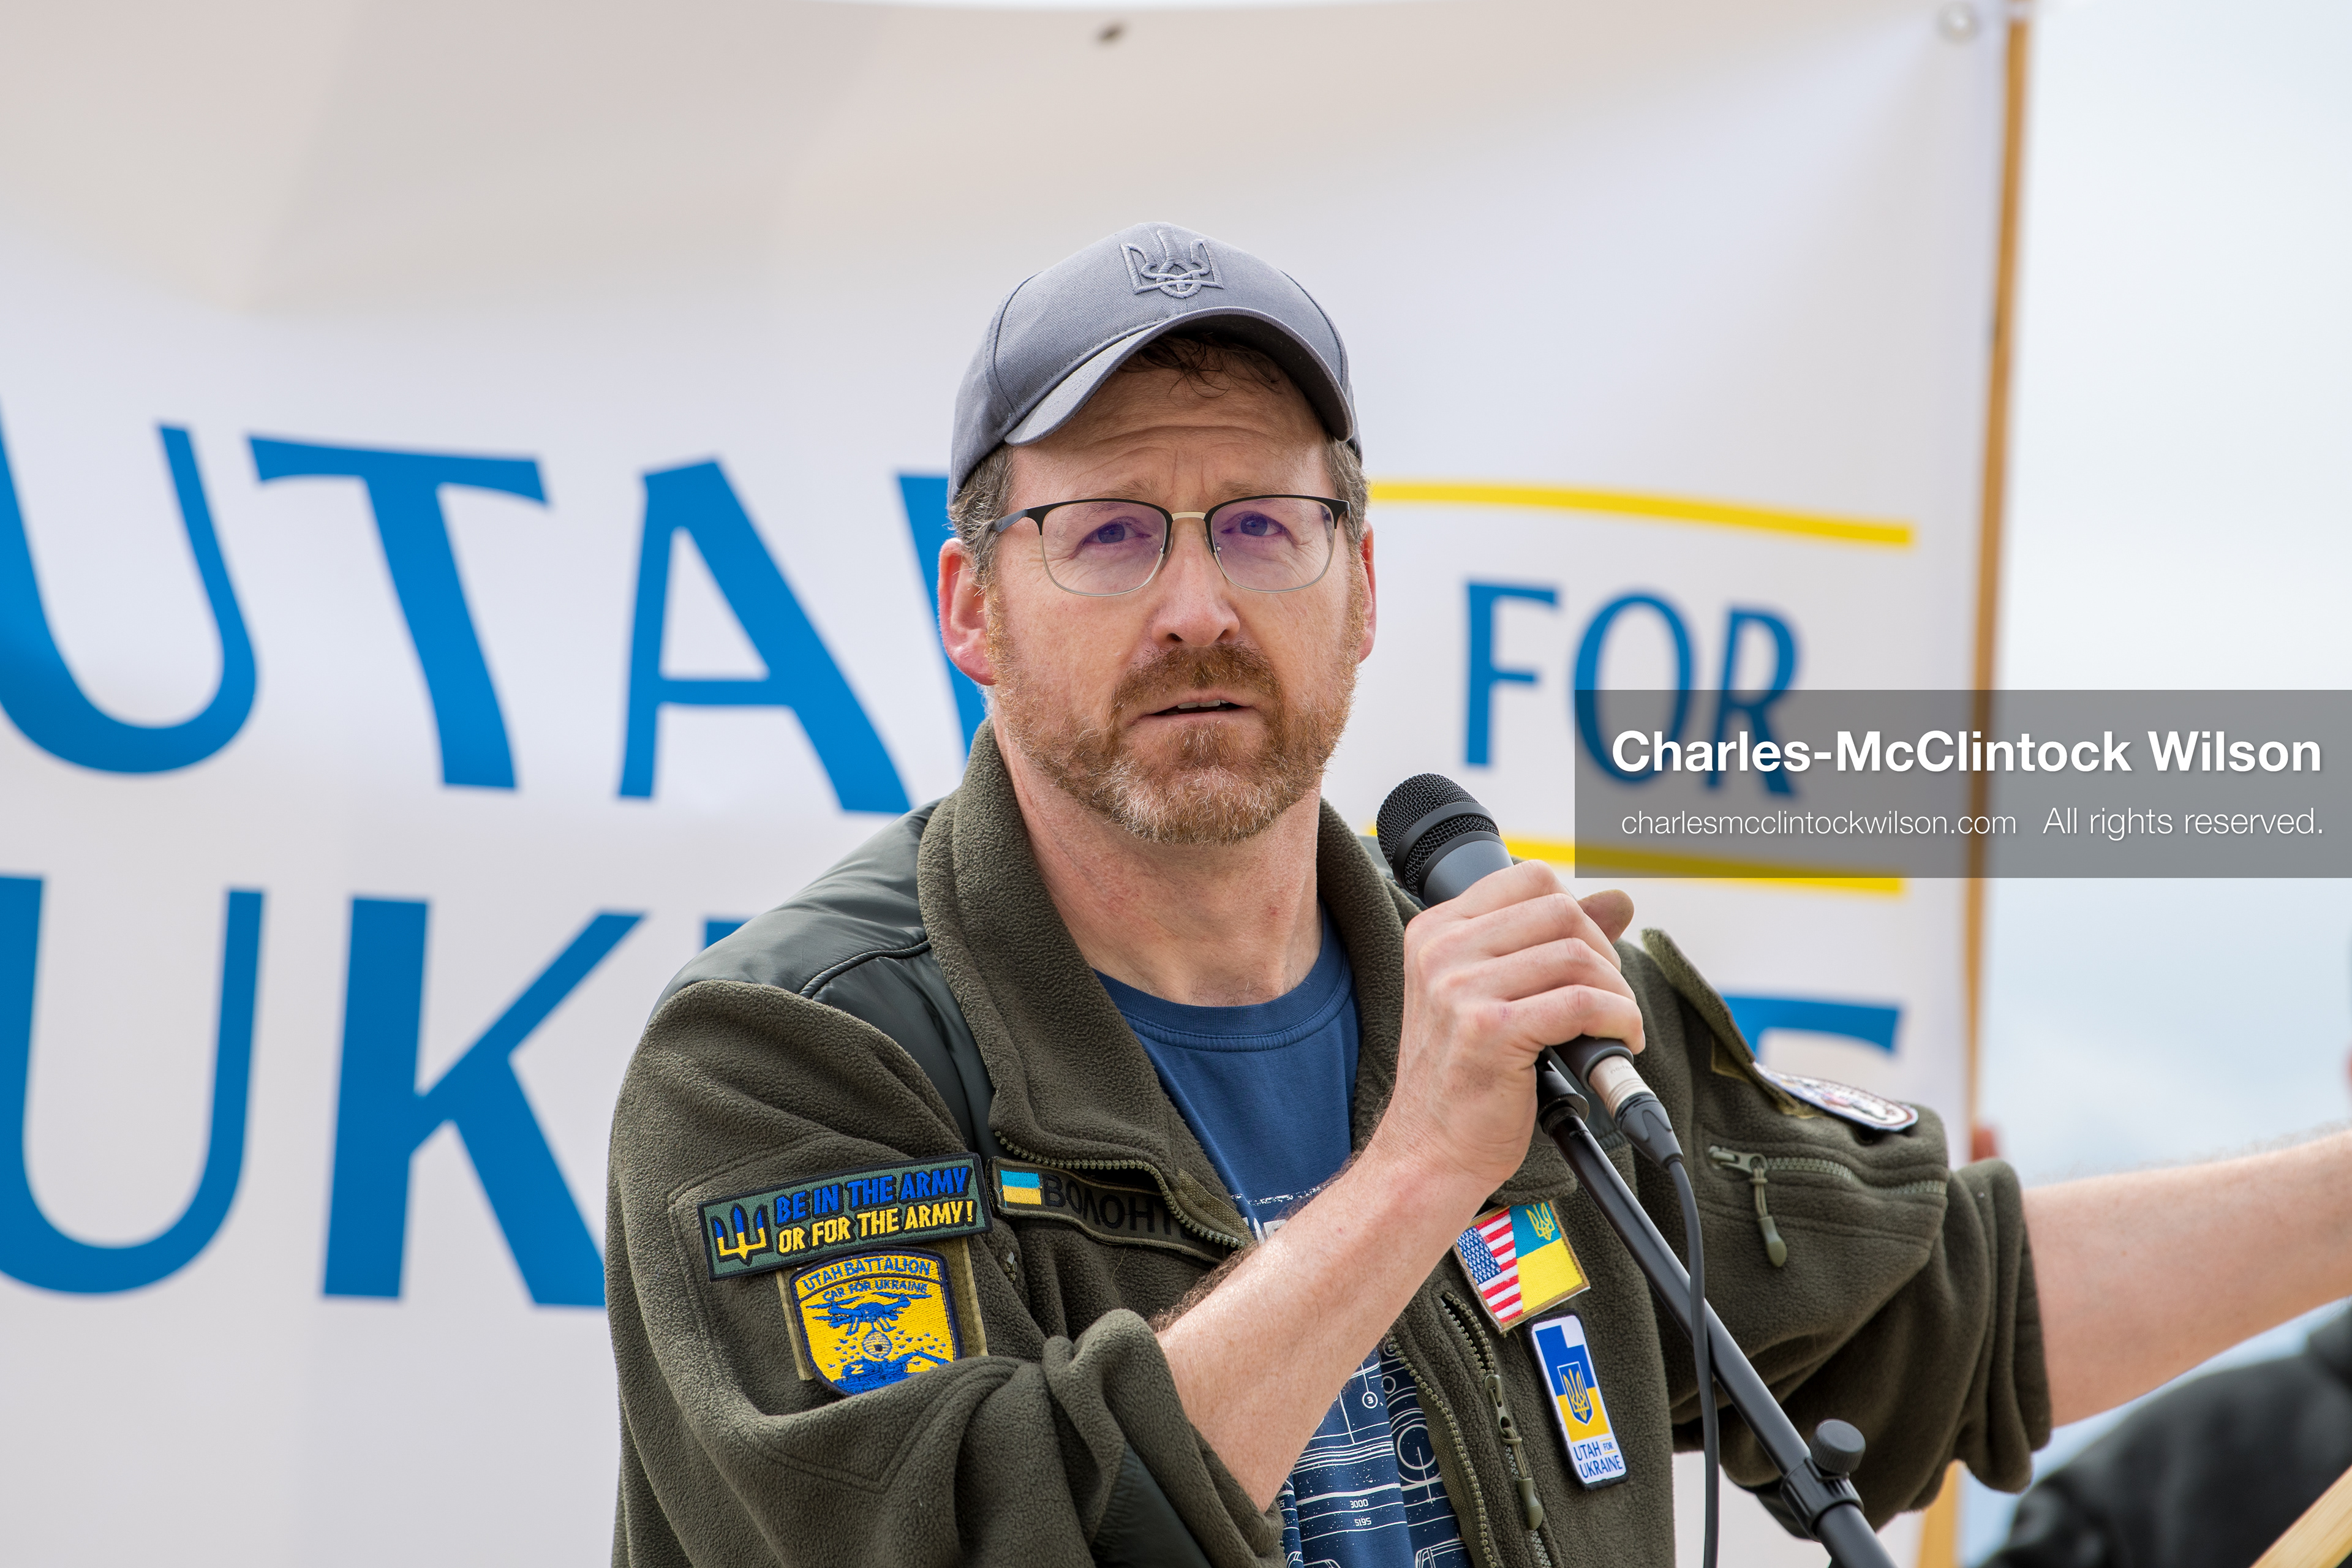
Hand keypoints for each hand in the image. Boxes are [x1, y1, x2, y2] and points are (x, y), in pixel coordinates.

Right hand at [1372, 864, 1642, 1199]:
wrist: (1428, 1151)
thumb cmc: (1463, 1078)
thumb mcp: (1492, 995)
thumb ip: (1547, 942)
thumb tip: (1619, 900)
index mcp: (1436, 932)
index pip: (1530, 878)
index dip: (1577, 913)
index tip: (1587, 957)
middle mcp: (1442, 951)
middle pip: (1559, 910)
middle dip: (1603, 954)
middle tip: (1607, 997)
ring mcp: (1460, 988)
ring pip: (1577, 955)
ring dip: (1616, 993)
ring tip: (1614, 1026)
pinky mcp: (1490, 1030)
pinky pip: (1584, 1003)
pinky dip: (1618, 1020)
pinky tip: (1617, 1041)